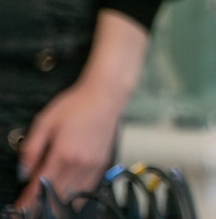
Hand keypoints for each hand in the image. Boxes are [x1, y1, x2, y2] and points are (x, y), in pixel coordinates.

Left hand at [16, 10, 147, 210]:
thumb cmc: (77, 104)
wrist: (106, 95)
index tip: (20, 207)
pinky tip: (68, 197)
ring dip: (58, 202)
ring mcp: (93, 165)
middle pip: (56, 194)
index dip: (28, 199)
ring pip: (73, 195)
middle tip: (30, 208)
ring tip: (47, 205)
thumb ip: (31, 149)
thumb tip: (24, 172)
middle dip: (41, 204)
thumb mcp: (45, 121)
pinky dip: (75, 196)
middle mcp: (80, 163)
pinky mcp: (101, 163)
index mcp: (64, 154)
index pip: (41, 185)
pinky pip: (87, 188)